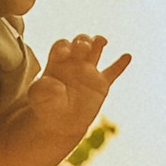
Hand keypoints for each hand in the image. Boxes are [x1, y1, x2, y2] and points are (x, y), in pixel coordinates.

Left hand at [14, 35, 130, 165]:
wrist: (59, 125)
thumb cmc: (45, 107)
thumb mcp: (38, 97)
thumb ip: (43, 88)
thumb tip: (54, 83)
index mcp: (57, 63)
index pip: (62, 45)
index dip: (64, 45)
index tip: (64, 53)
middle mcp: (73, 63)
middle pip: (80, 42)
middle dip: (83, 40)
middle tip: (83, 47)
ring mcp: (88, 72)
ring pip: (96, 50)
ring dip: (98, 42)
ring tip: (101, 42)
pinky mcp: (100, 85)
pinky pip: (113, 72)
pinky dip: (120, 64)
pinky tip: (127, 56)